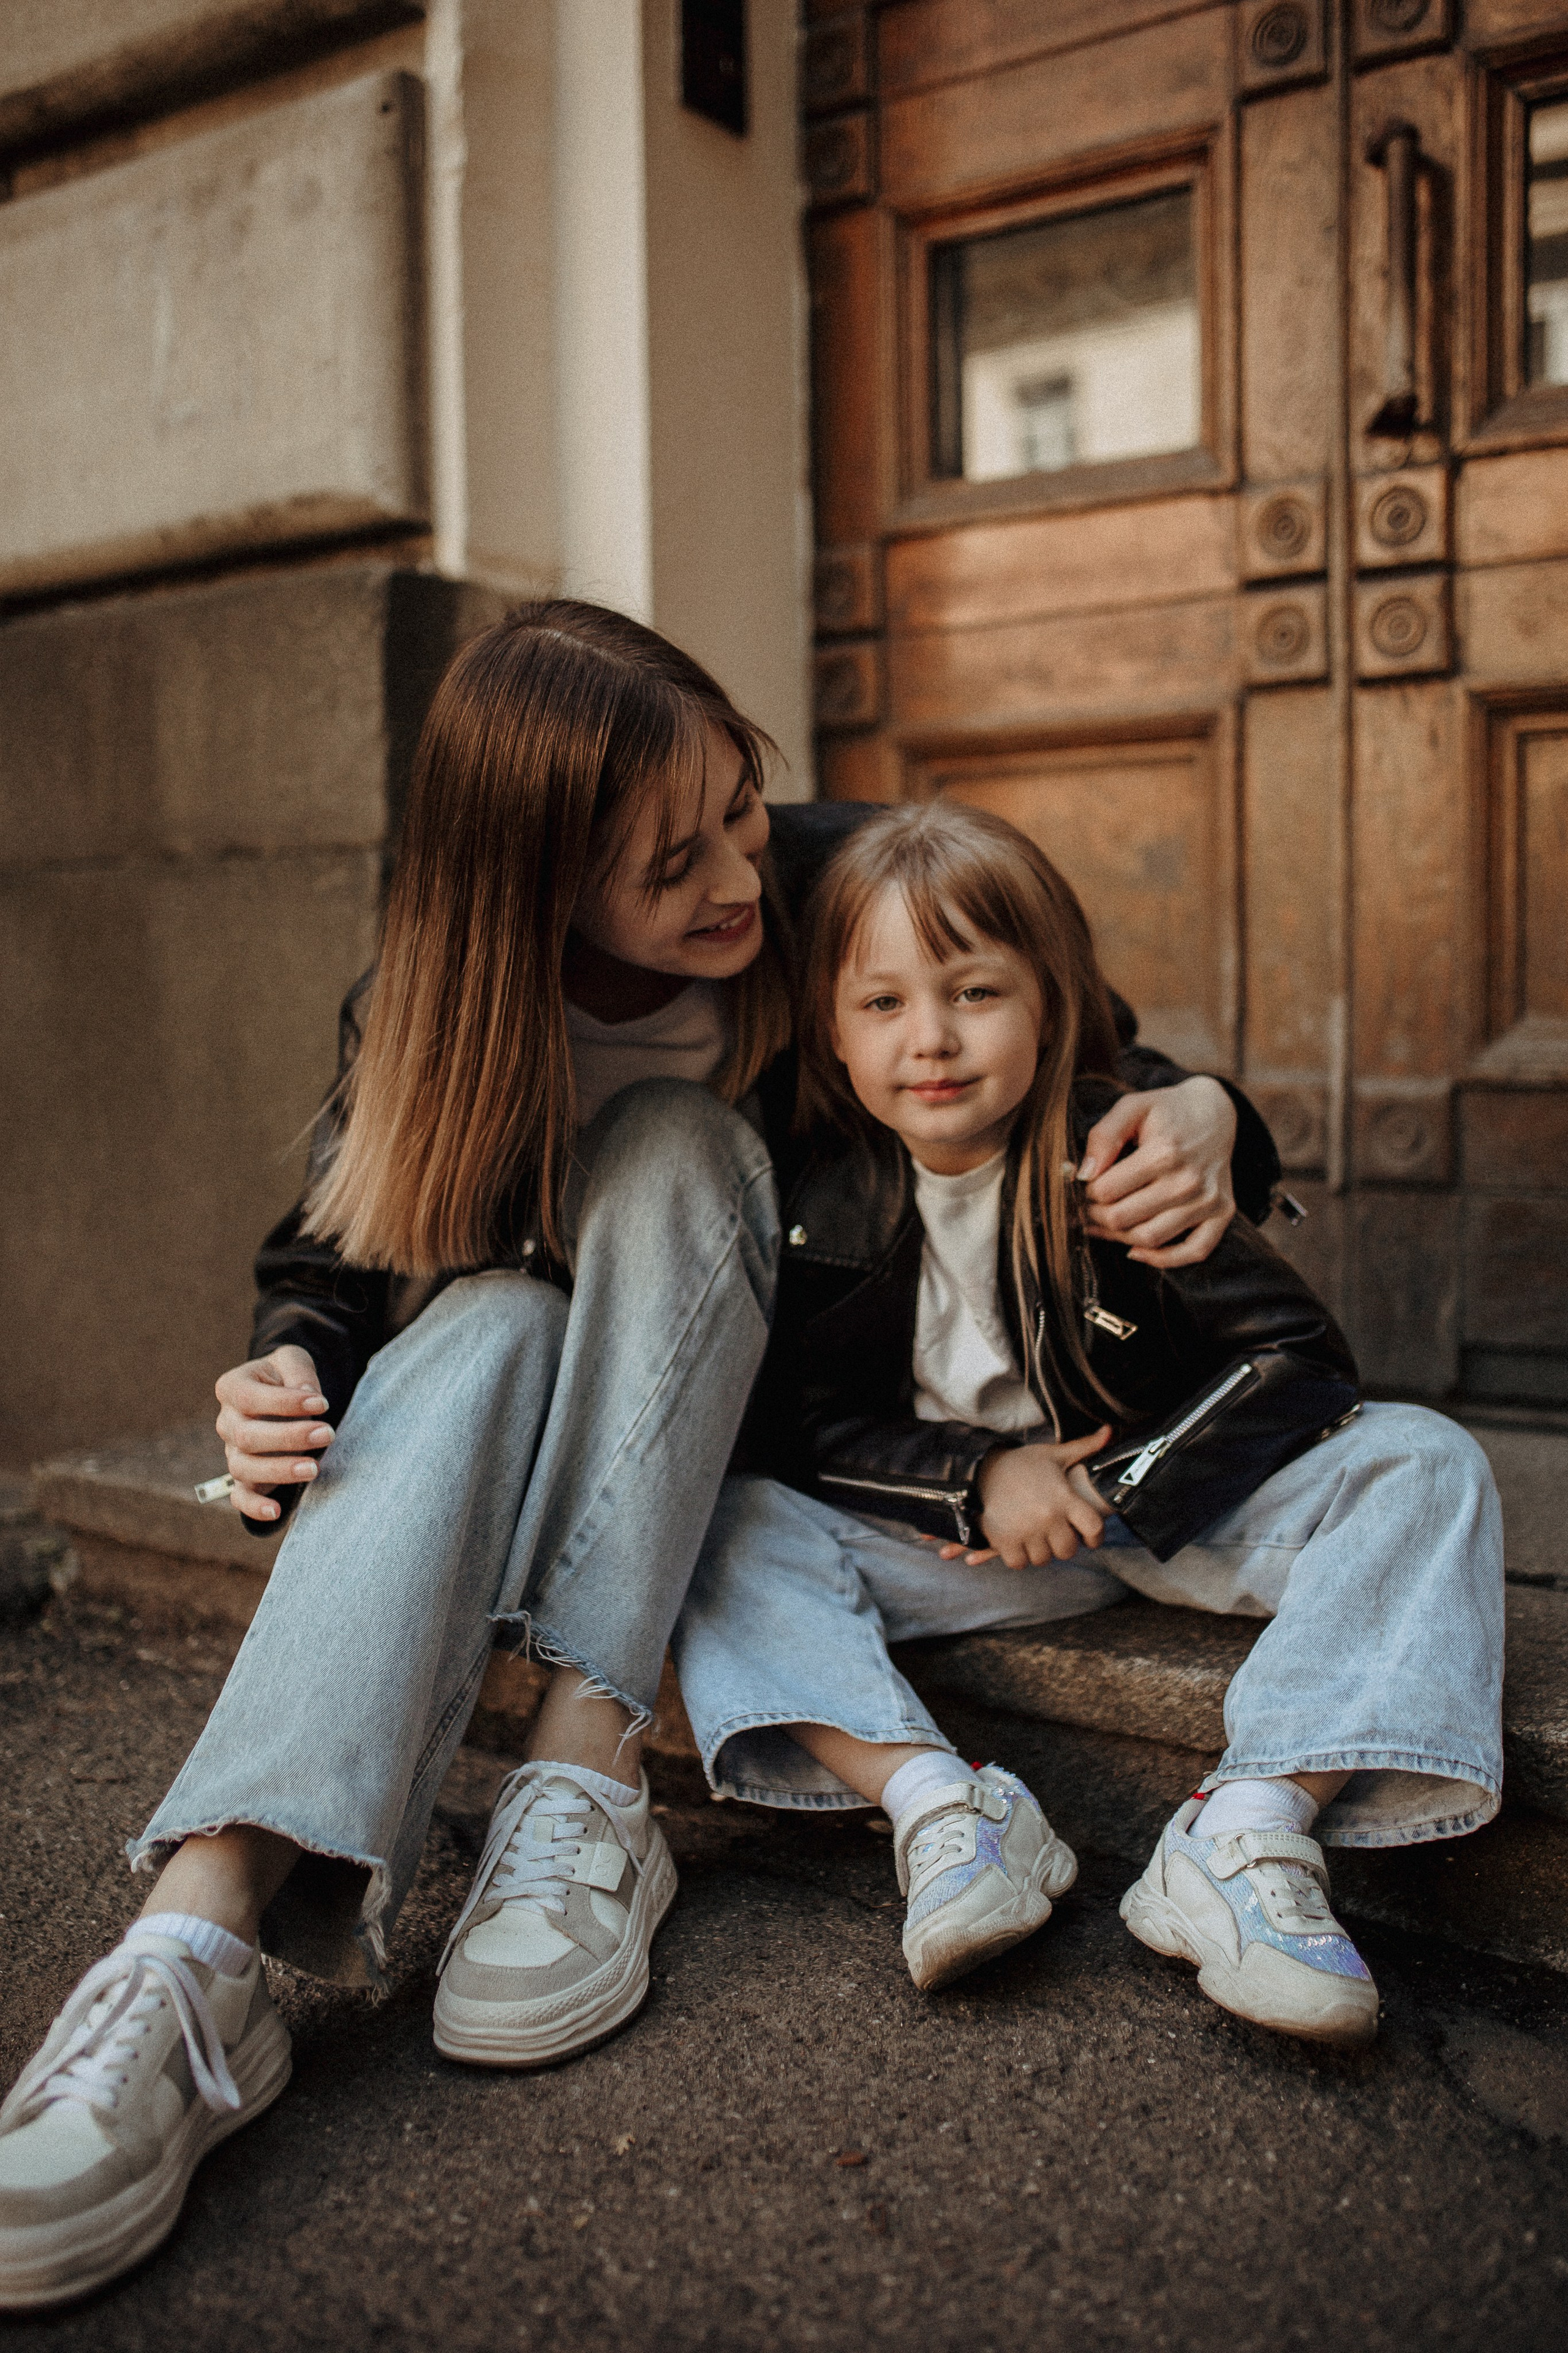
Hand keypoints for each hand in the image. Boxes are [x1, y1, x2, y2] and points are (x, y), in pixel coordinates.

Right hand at [214, 1346, 332, 1521]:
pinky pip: (239, 1496)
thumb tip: (308, 1394)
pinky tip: (277, 1511)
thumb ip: (298, 1370)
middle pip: (246, 1437)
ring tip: (315, 1468)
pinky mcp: (244, 1476)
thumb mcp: (293, 1359)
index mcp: (232, 1387)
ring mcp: (232, 1451)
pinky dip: (254, 1506)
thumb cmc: (286, 1376)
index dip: (285, 1403)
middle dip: (289, 1438)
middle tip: (327, 1434)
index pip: (249, 1398)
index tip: (323, 1403)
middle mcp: (226, 1422)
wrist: (281, 1395)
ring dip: (279, 1470)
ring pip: (244, 1468)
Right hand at [952, 1428, 1111, 1568]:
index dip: (1095, 1537)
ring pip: (1043, 1559)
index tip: (1089, 1538)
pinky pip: (1019, 1563)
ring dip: (1040, 1551)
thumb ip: (1085, 1446)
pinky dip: (1018, 1557)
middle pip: (1067, 1550)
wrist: (983, 1466)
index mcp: (1064, 1497)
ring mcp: (1025, 1529)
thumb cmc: (1024, 1463)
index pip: (1093, 1527)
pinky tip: (1018, 1543)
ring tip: (1036, 1537)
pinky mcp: (1003, 1539)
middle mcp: (1047, 1516)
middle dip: (1063, 1545)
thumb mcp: (1055, 1454)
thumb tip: (1109, 1432)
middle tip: (1056, 1535)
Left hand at [1079, 1075, 1235, 1266]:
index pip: (1106, 1191)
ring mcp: (1208, 1200)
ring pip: (1150, 1239)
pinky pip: (1193, 1252)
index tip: (1088, 1184)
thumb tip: (1084, 1174)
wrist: (1215, 1113)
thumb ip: (1103, 1136)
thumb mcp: (1132, 1107)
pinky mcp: (1223, 1213)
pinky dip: (1162, 1259)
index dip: (1088, 1191)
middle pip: (1123, 1219)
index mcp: (1164, 1152)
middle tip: (1091, 1206)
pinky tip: (1137, 1249)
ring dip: (1119, 1237)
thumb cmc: (1167, 1110)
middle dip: (1097, 1215)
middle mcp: (1189, 1181)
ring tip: (1107, 1223)